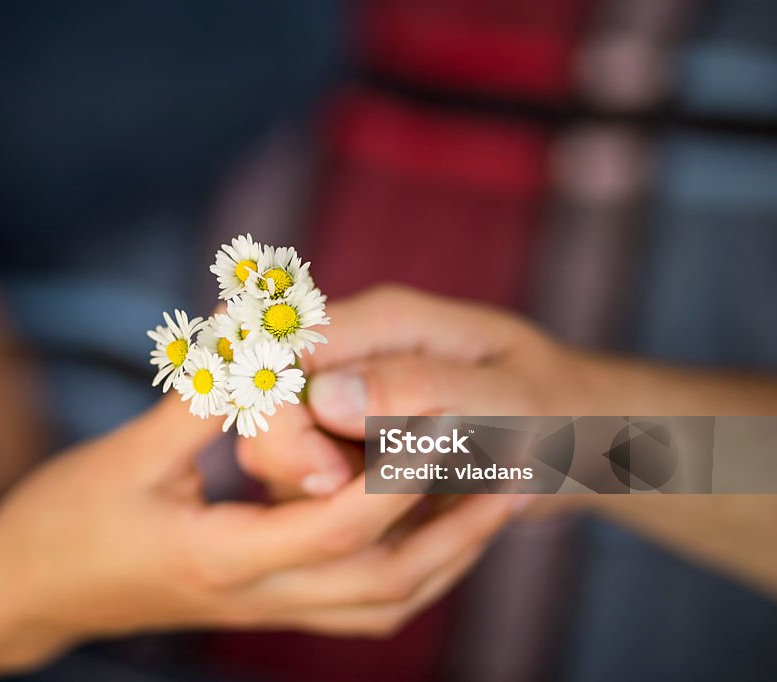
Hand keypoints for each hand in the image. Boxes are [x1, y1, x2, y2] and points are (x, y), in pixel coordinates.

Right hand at [0, 393, 518, 666]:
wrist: (24, 596)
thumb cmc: (60, 525)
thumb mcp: (124, 458)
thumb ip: (197, 404)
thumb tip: (255, 342)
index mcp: (227, 558)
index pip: (346, 523)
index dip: (406, 474)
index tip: (458, 428)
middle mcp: (257, 596)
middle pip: (386, 581)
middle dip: (455, 534)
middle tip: (513, 481)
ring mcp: (260, 611)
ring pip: (378, 605)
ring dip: (440, 559)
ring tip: (488, 509)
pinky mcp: (254, 606)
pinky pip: (350, 606)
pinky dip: (399, 573)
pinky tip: (417, 535)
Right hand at [238, 284, 588, 494]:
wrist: (586, 443)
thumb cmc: (561, 407)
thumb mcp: (508, 396)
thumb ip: (419, 387)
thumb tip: (325, 398)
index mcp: (385, 323)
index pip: (284, 353)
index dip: (280, 415)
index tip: (327, 476)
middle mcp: (355, 362)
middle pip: (269, 413)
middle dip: (299, 465)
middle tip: (369, 497)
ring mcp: (350, 412)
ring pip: (285, 463)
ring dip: (332, 498)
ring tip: (426, 498)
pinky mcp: (355, 458)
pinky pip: (319, 495)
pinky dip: (356, 517)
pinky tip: (423, 516)